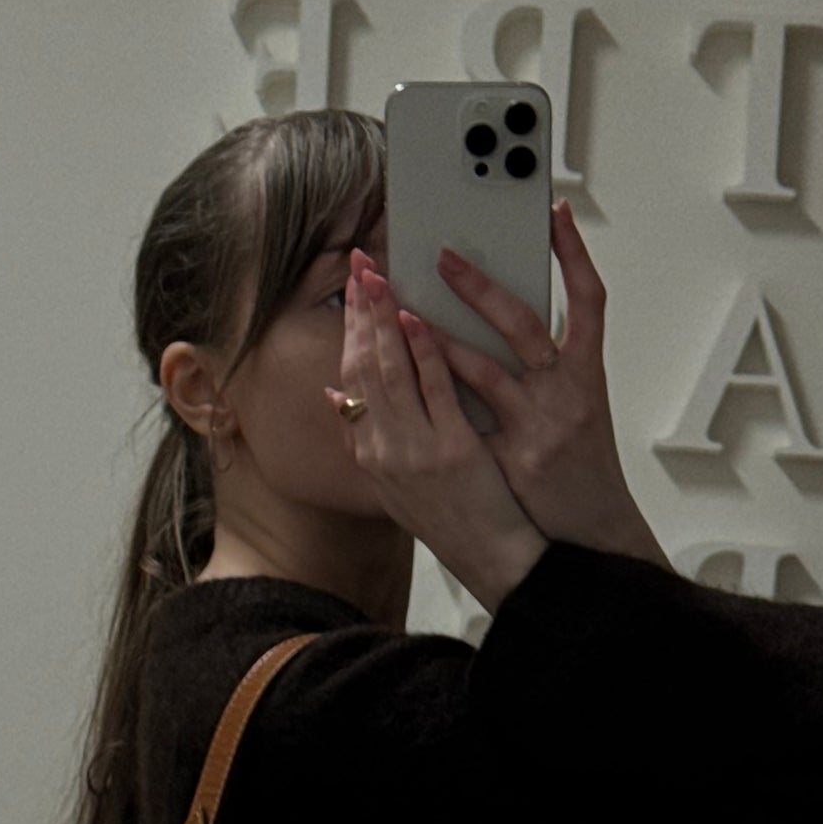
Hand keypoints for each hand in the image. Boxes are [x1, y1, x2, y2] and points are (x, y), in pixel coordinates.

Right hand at [325, 253, 546, 614]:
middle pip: (362, 367)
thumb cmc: (452, 519)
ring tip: (380, 276)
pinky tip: (417, 317)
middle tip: (360, 265)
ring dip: (382, 319)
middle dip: (359, 312)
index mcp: (369, 454)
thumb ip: (362, 438)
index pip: (349, 379)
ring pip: (389, 371)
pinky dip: (422, 350)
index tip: (350, 293)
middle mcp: (382, 451)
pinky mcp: (449, 451)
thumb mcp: (393, 486)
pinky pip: (432, 389)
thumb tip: (331, 398)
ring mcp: (413, 451)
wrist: (491, 559)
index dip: (348, 331)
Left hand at [423, 201, 669, 569]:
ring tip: (406, 309)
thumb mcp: (576, 410)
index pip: (588, 301)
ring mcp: (541, 422)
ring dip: (441, 336)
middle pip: (524, 321)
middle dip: (481, 285)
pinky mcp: (516, 456)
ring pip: (487, 366)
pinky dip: (435, 391)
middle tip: (444, 254)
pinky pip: (466, 418)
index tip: (556, 211)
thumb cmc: (579, 469)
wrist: (593, 535)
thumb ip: (546, 369)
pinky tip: (406, 370)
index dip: (575, 255)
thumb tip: (513, 329)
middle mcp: (566, 390)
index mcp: (585, 372)